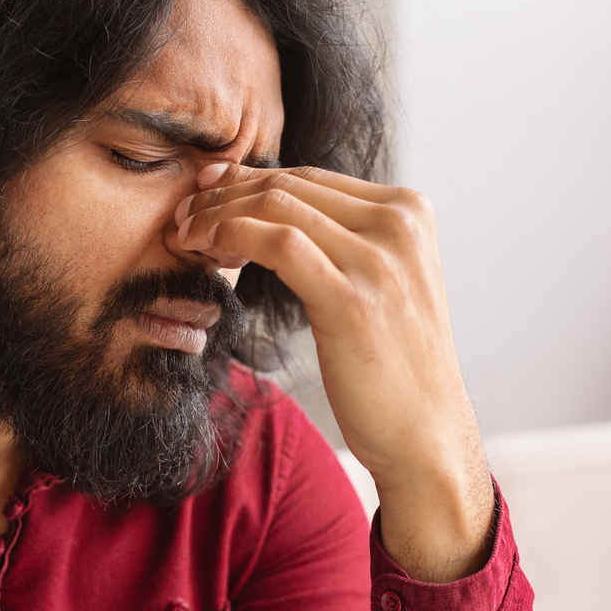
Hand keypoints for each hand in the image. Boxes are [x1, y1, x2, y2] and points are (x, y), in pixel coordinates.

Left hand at [174, 160, 487, 498]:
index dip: (247, 180)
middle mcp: (399, 223)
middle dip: (224, 195)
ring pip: (276, 207)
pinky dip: (232, 236)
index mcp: (409, 211)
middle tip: (184, 216)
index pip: (310, 177)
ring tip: (186, 237)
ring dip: (217, 215)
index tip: (206, 194)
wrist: (426, 433)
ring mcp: (379, 259)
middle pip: (289, 185)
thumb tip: (270, 203)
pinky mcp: (352, 299)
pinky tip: (209, 252)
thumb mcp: (379, 281)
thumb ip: (341, 238)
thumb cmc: (392, 362)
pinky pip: (278, 244)